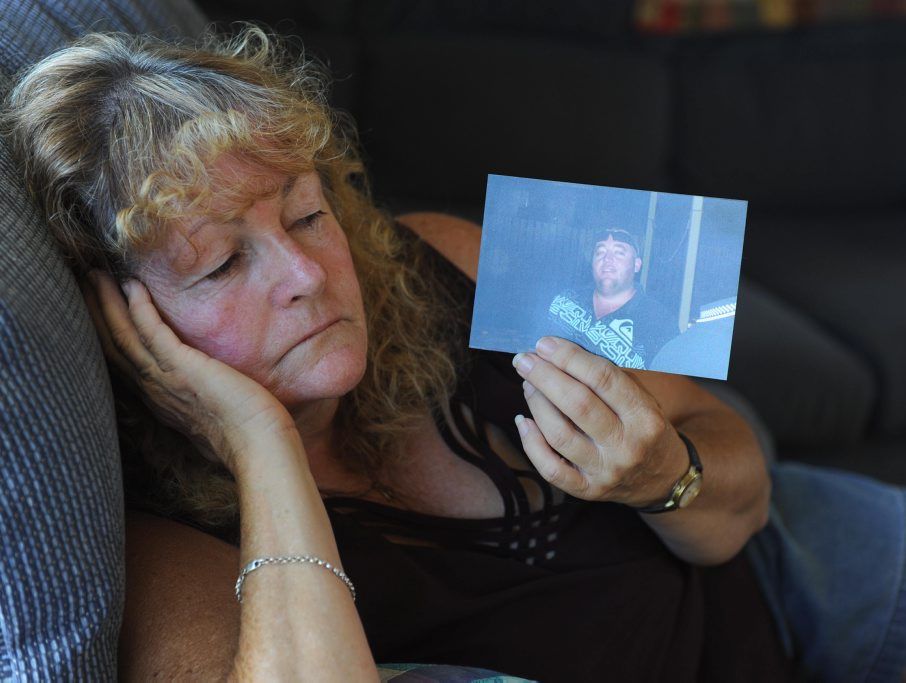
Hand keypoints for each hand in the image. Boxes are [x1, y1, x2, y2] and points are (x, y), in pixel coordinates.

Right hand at [81, 270, 296, 472]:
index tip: (98, 308)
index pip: (123, 362)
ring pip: (122, 336)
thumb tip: (207, 394)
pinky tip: (132, 285)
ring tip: (95, 275)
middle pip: (112, 345)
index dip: (108, 334)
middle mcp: (154, 389)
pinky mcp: (182, 366)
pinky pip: (151, 331)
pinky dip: (138, 307)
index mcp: (159, 399)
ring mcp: (165, 378)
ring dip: (107, 303)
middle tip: (85, 280)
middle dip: (96, 313)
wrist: (260, 444)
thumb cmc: (246, 432)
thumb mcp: (212, 412)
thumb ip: (199, 400)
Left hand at [511, 336, 687, 507]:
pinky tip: (523, 421)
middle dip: (545, 377)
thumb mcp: (643, 399)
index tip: (545, 344)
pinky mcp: (588, 490)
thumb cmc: (644, 427)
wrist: (663, 478)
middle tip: (525, 360)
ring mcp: (606, 471)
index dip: (569, 357)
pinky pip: (550, 468)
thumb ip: (608, 378)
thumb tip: (560, 352)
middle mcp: (627, 445)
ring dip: (536, 404)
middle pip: (577, 404)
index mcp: (644, 416)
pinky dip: (531, 443)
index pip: (602, 379)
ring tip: (528, 384)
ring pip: (559, 434)